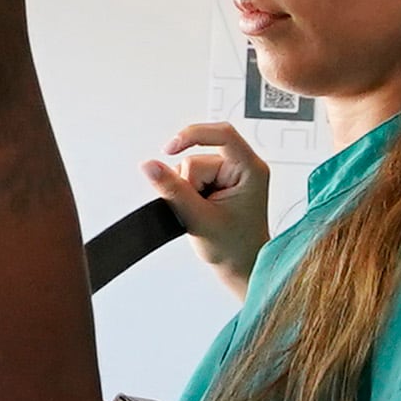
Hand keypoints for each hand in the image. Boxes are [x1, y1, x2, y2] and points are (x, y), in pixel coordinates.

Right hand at [144, 122, 271, 291]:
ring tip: (202, 212)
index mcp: (250, 170)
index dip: (192, 135)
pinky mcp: (219, 181)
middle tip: (198, 210)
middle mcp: (243, 167)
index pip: (223, 135)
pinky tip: (199, 208)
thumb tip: (150, 166)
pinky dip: (189, 192)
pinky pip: (192, 176)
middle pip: (197, 157)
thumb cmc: (234, 247)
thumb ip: (173, 190)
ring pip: (190, 168)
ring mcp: (231, 174)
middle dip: (188, 183)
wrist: (241, 266)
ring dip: (188, 190)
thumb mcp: (199, 218)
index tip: (169, 148)